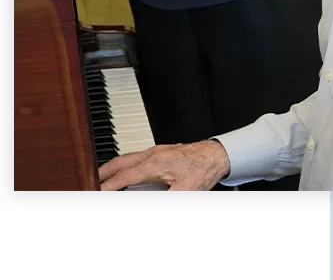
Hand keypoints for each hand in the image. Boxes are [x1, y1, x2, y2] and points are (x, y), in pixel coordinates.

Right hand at [99, 140, 230, 190]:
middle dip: (104, 172)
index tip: (97, 191)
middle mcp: (153, 154)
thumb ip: (167, 200)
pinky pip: (138, 156)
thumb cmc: (204, 169)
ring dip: (115, 167)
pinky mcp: (162, 151)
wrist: (218, 154)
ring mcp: (157, 150)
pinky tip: (128, 171)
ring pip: (128, 158)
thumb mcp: (184, 190)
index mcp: (155, 163)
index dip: (108, 186)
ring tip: (105, 177)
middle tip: (92, 181)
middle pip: (120, 162)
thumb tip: (149, 204)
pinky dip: (127, 164)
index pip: (124, 177)